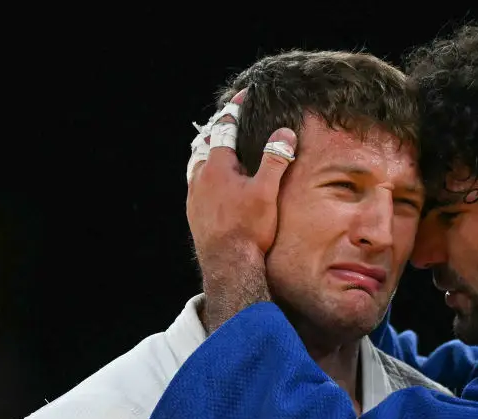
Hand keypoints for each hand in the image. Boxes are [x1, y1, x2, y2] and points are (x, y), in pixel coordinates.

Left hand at [185, 89, 298, 331]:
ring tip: (219, 149)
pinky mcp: (194, 214)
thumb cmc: (249, 229)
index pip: (225, 126)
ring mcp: (194, 196)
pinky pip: (196, 184)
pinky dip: (206, 174)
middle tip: (230, 120)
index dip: (236, 108)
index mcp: (217, 166)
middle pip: (205, 143)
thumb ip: (275, 159)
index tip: (245, 93)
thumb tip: (284, 133)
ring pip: (197, 164)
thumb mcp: (267, 191)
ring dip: (208, 152)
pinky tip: (214, 184)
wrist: (229, 265)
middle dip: (218, 129)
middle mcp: (200, 178)